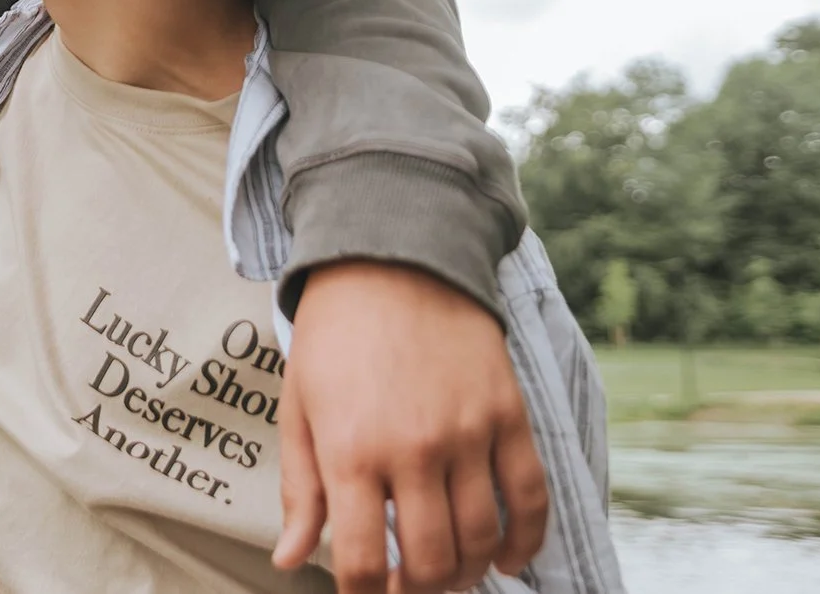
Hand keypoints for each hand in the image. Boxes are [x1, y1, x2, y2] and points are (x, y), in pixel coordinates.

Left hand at [271, 261, 547, 593]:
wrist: (391, 259)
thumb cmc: (333, 337)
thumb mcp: (299, 408)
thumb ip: (300, 490)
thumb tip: (289, 560)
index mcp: (350, 451)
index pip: (362, 561)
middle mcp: (412, 449)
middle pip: (430, 563)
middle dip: (418, 590)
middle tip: (407, 585)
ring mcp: (467, 432)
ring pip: (481, 539)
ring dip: (466, 572)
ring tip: (449, 574)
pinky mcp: (507, 414)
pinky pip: (531, 498)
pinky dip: (526, 542)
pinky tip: (508, 561)